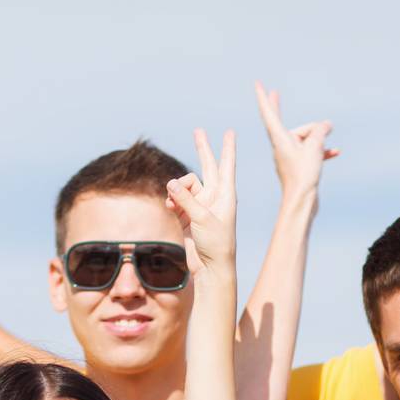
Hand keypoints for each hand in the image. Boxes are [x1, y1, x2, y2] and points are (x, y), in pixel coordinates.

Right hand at [165, 129, 236, 275]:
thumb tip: (170, 183)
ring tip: (173, 202)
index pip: (226, 165)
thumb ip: (186, 199)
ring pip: (185, 186)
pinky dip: (172, 201)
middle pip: (207, 167)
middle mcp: (214, 197)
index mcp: (226, 195)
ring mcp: (201, 206)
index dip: (227, 148)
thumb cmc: (216, 244)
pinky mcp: (188, 216)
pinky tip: (169, 208)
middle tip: (198, 130)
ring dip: (177, 190)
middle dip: (202, 149)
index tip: (230, 132)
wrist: (211, 269)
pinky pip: (176, 199)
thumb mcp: (202, 218)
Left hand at [254, 82, 337, 201]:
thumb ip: (320, 131)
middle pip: (296, 127)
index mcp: (280, 139)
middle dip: (305, 125)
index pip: (269, 113)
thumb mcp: (314, 147)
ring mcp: (290, 157)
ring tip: (330, 140)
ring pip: (306, 140)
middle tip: (285, 102)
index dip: (263, 97)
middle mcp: (282, 146)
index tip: (257, 84)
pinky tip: (335, 152)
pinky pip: (311, 152)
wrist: (301, 203)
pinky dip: (322, 151)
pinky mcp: (298, 166)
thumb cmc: (303, 176)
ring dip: (319, 140)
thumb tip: (326, 125)